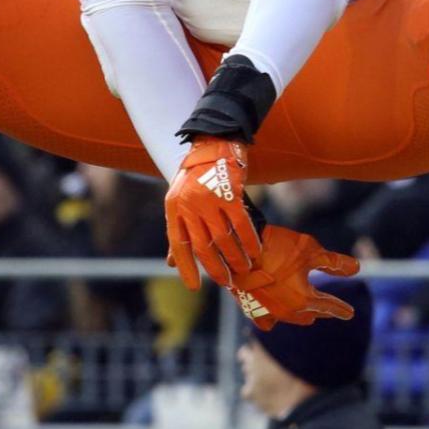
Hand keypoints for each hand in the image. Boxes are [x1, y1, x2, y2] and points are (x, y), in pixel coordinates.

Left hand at [164, 137, 259, 289]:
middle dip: (216, 268)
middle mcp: (189, 205)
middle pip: (204, 247)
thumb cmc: (196, 174)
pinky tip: (256, 250)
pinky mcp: (230, 193)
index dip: (186, 267)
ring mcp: (209, 199)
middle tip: (227, 281)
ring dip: (236, 257)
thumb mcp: (179, 200)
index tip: (194, 287)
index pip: (179, 245)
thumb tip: (172, 262)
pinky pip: (242, 225)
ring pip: (224, 239)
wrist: (214, 141)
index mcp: (174, 207)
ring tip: (245, 268)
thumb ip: (178, 230)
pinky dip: (250, 241)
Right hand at [230, 226, 360, 330]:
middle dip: (322, 310)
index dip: (342, 309)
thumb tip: (357, 268)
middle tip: (329, 307)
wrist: (237, 248)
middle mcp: (288, 312)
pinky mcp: (252, 308)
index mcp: (305, 299)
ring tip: (308, 309)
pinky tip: (278, 313)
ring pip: (292, 318)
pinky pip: (268, 320)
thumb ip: (334, 262)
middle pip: (311, 315)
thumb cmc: (277, 247)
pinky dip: (277, 317)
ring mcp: (269, 312)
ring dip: (302, 313)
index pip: (330, 306)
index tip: (350, 313)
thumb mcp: (311, 250)